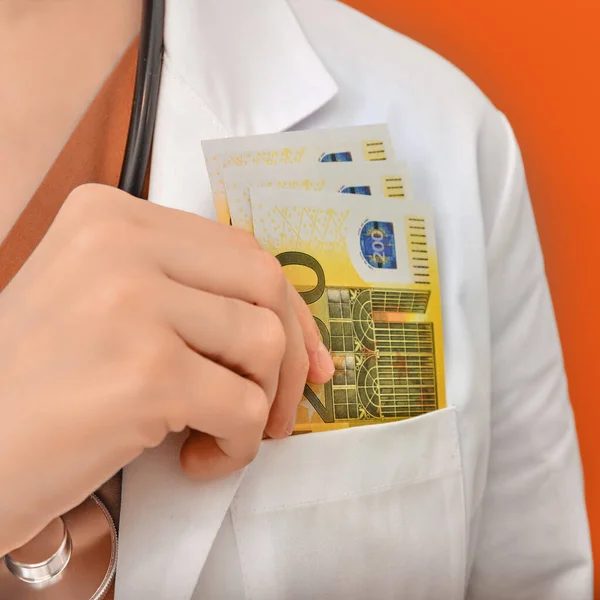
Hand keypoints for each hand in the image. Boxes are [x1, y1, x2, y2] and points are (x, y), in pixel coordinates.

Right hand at [0, 184, 333, 554]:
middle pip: (265, 283)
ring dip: (261, 402)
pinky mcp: (146, 374)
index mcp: (110, 215)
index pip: (239, 250)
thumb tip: (286, 324)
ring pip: (263, 343)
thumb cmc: (37, 382)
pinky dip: (239, 443)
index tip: (307, 358)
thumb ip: (183, 292)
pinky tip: (198, 459)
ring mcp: (132, 303)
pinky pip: (245, 406)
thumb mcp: (103, 302)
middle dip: (288, 352)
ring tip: (221, 433)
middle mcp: (120, 243)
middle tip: (276, 407)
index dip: (286, 307)